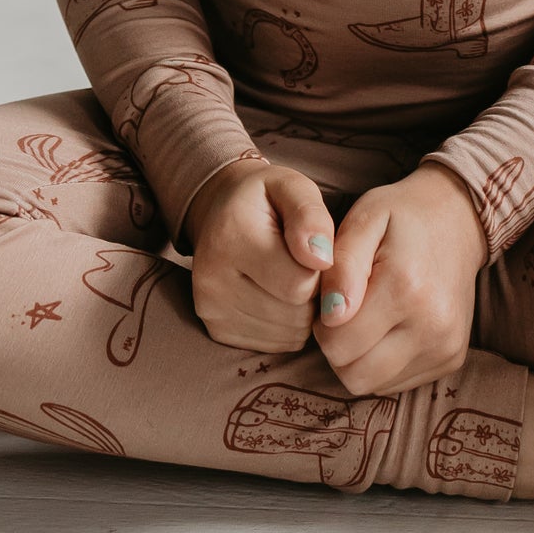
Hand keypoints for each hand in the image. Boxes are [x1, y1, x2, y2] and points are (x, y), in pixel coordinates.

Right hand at [183, 157, 335, 353]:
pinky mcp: (217, 331)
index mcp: (231, 236)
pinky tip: (276, 295)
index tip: (313, 249)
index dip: (321, 269)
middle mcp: (212, 279)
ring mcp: (211, 310)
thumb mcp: (293, 187)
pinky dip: (288, 325)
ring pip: (290, 334)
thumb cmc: (266, 200)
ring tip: (288, 276)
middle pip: (297, 314)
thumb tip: (322, 259)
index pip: (300, 284)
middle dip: (313, 292)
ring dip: (303, 311)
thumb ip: (311, 216)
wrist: (220, 212)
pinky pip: (278, 345)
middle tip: (302, 263)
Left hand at [314, 167, 487, 396]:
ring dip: (360, 359)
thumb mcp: (364, 220)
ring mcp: (446, 347)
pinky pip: (397, 384)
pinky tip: (389, 329)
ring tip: (367, 319)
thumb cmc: (401, 217)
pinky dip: (383, 363)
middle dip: (338, 348)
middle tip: (345, 312)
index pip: (336, 344)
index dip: (322, 324)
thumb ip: (341, 265)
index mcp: (404, 287)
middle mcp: (432, 325)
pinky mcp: (452, 359)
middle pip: (355, 375)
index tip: (331, 298)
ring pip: (374, 385)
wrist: (458, 220)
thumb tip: (331, 315)